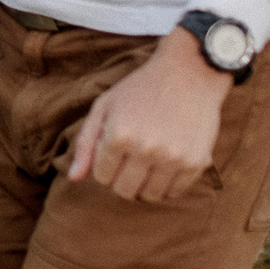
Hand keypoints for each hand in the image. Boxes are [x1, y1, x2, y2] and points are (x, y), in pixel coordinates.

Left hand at [67, 30, 231, 201]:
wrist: (189, 72)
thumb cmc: (140, 88)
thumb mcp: (105, 105)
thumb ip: (85, 142)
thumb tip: (73, 179)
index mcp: (118, 135)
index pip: (101, 177)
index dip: (105, 165)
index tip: (114, 151)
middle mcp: (146, 149)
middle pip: (124, 191)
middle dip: (121, 179)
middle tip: (129, 161)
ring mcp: (173, 158)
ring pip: (150, 196)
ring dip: (145, 184)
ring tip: (148, 162)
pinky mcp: (196, 162)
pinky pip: (175, 193)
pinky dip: (168, 184)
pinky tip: (166, 163)